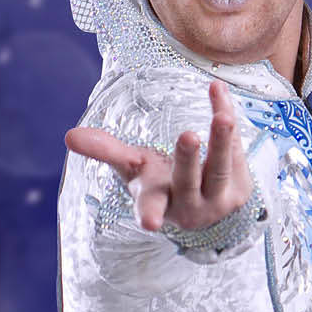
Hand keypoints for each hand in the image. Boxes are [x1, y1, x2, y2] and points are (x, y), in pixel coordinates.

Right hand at [65, 79, 253, 231]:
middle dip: (187, 159)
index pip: (151, 205)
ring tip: (222, 116)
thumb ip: (106, 150)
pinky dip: (226, 114)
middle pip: (188, 180)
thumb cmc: (162, 182)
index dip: (149, 212)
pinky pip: (237, 146)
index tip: (149, 222)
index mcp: (158, 201)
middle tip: (188, 136)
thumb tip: (69, 136)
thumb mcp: (134, 169)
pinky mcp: (242, 185)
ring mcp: (219, 197)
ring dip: (222, 140)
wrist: (209, 205)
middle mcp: (189, 204)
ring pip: (221, 167)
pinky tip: (217, 90)